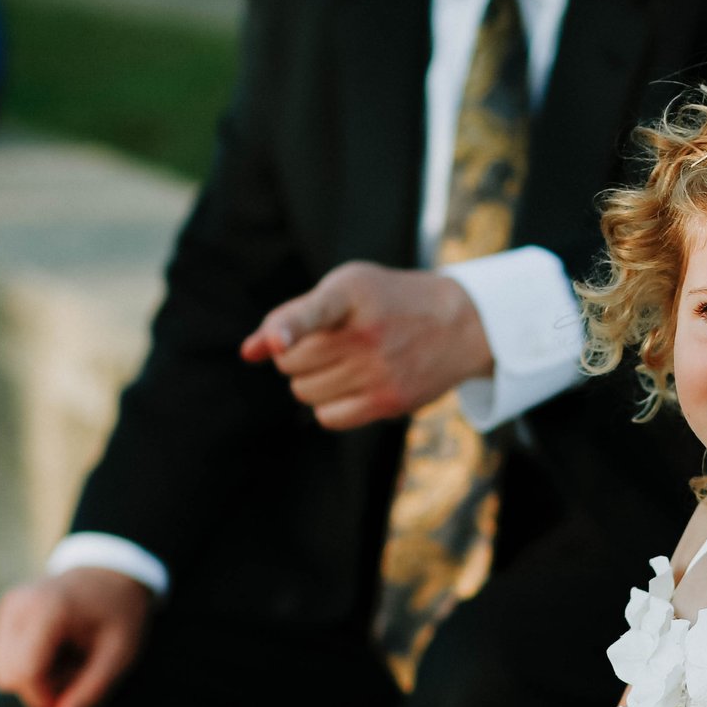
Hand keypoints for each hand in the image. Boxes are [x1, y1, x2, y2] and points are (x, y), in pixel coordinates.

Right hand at [0, 567, 153, 706]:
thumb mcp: (119, 655)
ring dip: (34, 680)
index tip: (75, 699)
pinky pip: (4, 660)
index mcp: (48, 610)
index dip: (46, 699)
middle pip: (9, 678)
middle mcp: (18, 606)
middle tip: (78, 673)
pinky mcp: (4, 613)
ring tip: (67, 660)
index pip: (25, 674)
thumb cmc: (120, 614)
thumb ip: (92, 691)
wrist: (111, 573)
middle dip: (41, 690)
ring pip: (2, 673)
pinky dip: (28, 666)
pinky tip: (54, 651)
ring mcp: (7, 608)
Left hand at [242, 262, 494, 430]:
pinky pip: (328, 417)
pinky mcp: (389, 403)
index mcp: (352, 293)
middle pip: (291, 362)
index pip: (315, 313)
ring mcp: (380, 371)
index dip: (290, 329)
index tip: (279, 344)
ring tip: (342, 362)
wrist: (459, 324)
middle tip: (327, 342)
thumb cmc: (385, 302)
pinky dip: (328, 406)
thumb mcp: (344, 289)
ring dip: (311, 380)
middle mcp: (367, 333)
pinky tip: (350, 386)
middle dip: (296, 355)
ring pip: (304, 392)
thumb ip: (291, 316)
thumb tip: (248, 354)